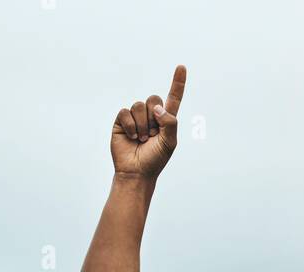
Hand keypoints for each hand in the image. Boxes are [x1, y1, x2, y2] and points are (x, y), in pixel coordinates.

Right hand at [111, 65, 185, 179]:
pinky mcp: (122, 120)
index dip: (177, 83)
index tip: (181, 67)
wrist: (136, 172)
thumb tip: (156, 107)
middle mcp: (151, 115)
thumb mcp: (170, 142)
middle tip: (152, 136)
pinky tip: (131, 137)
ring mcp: (135, 117)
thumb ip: (170, 122)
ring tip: (142, 139)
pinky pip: (126, 112)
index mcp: (165, 120)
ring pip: (139, 105)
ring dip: (142, 125)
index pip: (173, 98)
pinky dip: (130, 126)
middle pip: (153, 99)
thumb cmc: (154, 160)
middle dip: (153, 118)